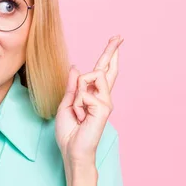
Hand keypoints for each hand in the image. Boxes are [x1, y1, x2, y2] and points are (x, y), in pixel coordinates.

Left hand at [55, 35, 122, 167]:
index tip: (116, 40)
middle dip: (112, 50)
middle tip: (119, 35)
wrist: (72, 149)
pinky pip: (85, 92)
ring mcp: (106, 101)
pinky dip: (77, 104)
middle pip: (108, 68)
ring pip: (90, 76)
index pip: (103, 70)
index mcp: (94, 94)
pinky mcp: (104, 107)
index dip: (109, 54)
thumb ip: (73, 86)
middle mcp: (103, 96)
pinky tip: (80, 117)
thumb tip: (77, 67)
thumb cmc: (69, 131)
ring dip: (77, 93)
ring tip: (77, 111)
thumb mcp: (66, 103)